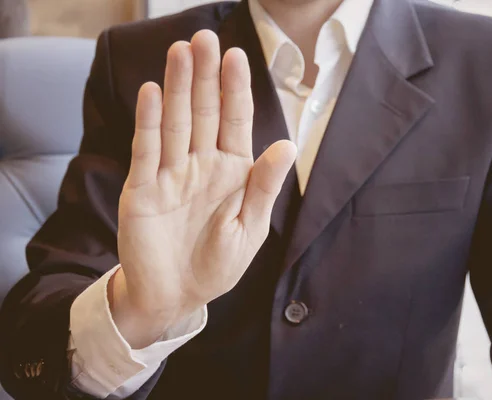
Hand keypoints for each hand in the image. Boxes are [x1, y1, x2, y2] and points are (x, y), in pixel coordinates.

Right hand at [109, 30, 295, 347]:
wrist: (175, 295)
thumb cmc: (216, 264)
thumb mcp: (249, 229)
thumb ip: (264, 187)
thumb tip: (287, 145)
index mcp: (233, 172)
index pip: (235, 122)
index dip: (236, 90)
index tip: (237, 57)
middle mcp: (202, 165)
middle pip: (204, 112)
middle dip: (205, 76)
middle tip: (204, 39)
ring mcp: (171, 174)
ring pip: (176, 123)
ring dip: (178, 88)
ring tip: (181, 52)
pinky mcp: (144, 188)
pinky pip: (148, 150)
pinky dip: (150, 123)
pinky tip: (154, 93)